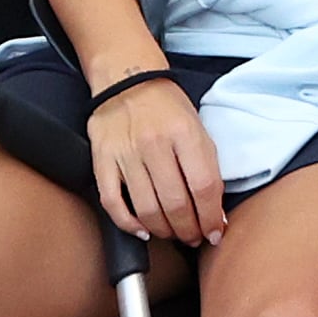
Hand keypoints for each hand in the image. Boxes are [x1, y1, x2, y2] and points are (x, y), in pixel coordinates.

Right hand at [90, 80, 223, 245]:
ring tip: (173, 233)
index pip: (204, 187)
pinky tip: (142, 230)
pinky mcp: (102, 160)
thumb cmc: (167, 108)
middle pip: (176, 204)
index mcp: (184, 133)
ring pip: (147, 209)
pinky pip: (113, 203)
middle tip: (194, 237)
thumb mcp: (197, 129)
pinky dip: (128, 224)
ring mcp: (125, 153)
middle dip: (190, 230)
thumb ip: (207, 168)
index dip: (212, 217)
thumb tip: (215, 213)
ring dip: (164, 231)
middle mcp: (154, 144)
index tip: (216, 232)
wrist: (126, 79)